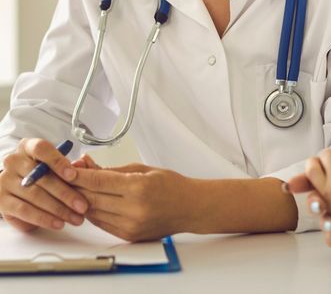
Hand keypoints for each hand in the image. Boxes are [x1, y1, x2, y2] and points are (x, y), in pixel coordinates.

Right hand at [0, 138, 88, 231]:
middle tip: (82, 205)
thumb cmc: (40, 171)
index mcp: (28, 147)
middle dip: (66, 194)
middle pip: (42, 177)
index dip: (58, 162)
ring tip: (75, 217)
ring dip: (58, 209)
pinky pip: (25, 211)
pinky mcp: (1, 201)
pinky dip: (44, 218)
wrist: (14, 183)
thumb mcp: (51, 163)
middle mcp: (14, 161)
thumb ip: (65, 165)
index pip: (42, 149)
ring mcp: (5, 181)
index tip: (73, 175)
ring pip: (35, 196)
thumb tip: (83, 170)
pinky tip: (58, 223)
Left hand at [72, 163, 193, 240]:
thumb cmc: (172, 186)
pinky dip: (94, 212)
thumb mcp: (145, 170)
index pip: (99, 181)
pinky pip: (102, 223)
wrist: (190, 208)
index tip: (67, 169)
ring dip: (82, 200)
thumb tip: (89, 166)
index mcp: (139, 187)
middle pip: (92, 198)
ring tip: (78, 188)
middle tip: (68, 177)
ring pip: (93, 213)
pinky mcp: (128, 235)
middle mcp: (133, 209)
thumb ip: (115, 171)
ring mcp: (129, 225)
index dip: (80, 175)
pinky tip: (92, 202)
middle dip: (77, 187)